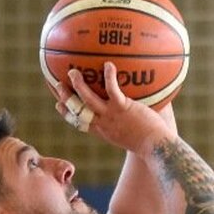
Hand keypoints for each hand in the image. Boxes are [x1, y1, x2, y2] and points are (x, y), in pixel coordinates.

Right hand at [53, 63, 169, 153]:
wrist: (156, 148)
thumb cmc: (149, 144)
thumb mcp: (132, 137)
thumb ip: (126, 125)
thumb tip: (132, 113)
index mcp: (103, 131)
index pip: (79, 123)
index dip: (66, 113)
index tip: (58, 105)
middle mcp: (103, 124)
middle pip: (77, 110)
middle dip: (64, 97)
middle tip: (56, 84)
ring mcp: (111, 116)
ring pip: (87, 99)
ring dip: (78, 85)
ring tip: (72, 72)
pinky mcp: (123, 108)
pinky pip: (112, 89)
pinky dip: (108, 76)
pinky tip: (108, 64)